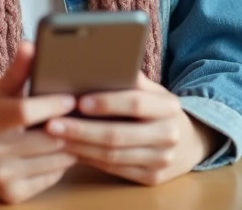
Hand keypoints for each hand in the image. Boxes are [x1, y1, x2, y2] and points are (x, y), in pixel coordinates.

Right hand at [0, 41, 77, 203]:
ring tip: (78, 131)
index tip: (71, 97)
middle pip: (46, 138)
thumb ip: (19, 69)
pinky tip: (63, 151)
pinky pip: (52, 178)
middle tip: (85, 114)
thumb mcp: (2, 91)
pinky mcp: (12, 195)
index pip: (25, 112)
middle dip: (68, 126)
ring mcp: (2, 176)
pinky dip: (62, 164)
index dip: (51, 105)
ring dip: (71, 145)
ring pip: (54, 160)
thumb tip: (30, 44)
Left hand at [44, 74, 220, 186]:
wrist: (189, 142)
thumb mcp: (151, 90)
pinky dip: (89, 159)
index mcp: (168, 106)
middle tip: (52, 124)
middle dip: (81, 130)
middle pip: (118, 135)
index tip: (79, 101)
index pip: (135, 103)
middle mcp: (168, 134)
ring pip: (112, 156)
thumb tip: (95, 63)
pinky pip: (114, 169)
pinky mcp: (151, 178)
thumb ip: (130, 79)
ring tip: (55, 137)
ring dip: (79, 147)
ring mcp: (161, 160)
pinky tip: (71, 150)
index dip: (106, 103)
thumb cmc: (157, 110)